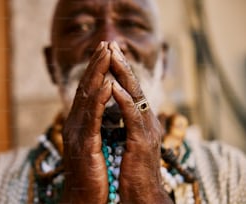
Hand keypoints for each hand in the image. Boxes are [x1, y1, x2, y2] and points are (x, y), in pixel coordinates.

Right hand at [61, 41, 110, 202]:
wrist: (84, 197)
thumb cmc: (92, 171)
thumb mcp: (93, 143)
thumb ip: (95, 124)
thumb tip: (102, 109)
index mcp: (80, 123)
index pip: (88, 90)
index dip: (96, 70)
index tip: (105, 52)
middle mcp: (75, 123)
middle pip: (86, 87)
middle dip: (96, 64)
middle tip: (105, 43)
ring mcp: (78, 133)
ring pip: (87, 97)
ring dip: (97, 74)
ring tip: (106, 54)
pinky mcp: (84, 145)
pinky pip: (92, 118)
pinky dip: (99, 100)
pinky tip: (106, 85)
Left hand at [109, 41, 171, 202]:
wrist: (142, 194)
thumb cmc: (132, 169)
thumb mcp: (128, 141)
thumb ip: (124, 125)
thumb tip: (114, 112)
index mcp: (141, 121)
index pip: (129, 90)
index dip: (120, 72)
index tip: (109, 55)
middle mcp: (146, 121)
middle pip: (133, 87)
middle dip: (121, 65)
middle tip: (111, 45)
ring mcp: (146, 130)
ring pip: (135, 95)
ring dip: (123, 75)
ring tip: (112, 56)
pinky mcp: (142, 142)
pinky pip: (132, 116)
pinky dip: (123, 100)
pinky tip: (114, 86)